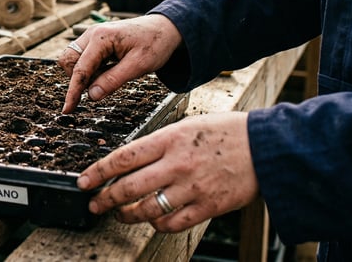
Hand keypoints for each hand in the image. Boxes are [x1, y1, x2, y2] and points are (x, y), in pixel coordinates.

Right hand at [58, 14, 182, 112]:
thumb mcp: (138, 66)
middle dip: (77, 78)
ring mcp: (92, 36)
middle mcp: (92, 34)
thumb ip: (113, 80)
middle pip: (68, 61)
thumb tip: (91, 96)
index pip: (80, 69)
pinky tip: (109, 71)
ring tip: (109, 76)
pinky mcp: (95, 40)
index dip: (73, 92)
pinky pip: (83, 57)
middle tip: (100, 86)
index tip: (67, 109)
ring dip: (84, 73)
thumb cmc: (155, 44)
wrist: (165, 28)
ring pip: (73, 59)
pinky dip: (90, 69)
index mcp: (101, 38)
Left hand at [77, 112, 258, 231]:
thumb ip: (159, 142)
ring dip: (127, 214)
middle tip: (94, 203)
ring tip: (118, 213)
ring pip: (147, 209)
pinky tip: (151, 220)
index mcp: (169, 139)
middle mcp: (176, 164)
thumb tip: (131, 159)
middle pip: (129, 187)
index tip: (84, 181)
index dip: (98, 172)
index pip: (123, 158)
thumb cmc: (226, 132)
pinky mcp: (207, 206)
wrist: (267, 147)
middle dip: (105, 198)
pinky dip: (157, 224)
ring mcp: (191, 188)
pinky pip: (172, 222)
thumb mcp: (187, 126)